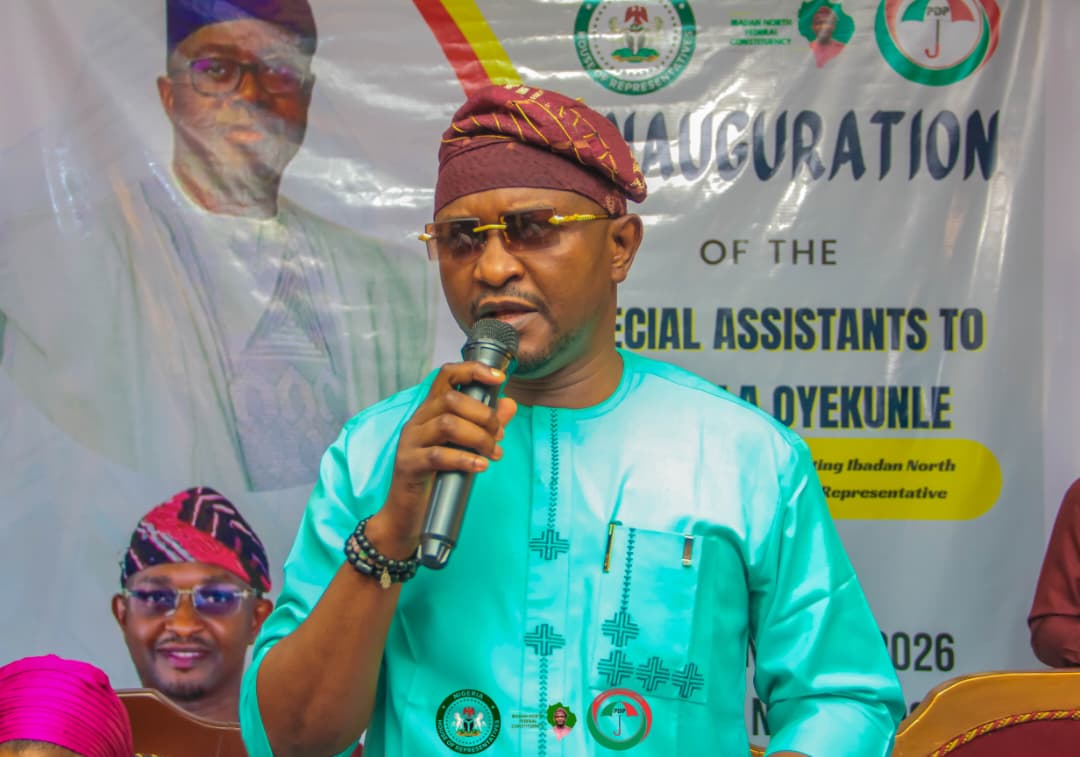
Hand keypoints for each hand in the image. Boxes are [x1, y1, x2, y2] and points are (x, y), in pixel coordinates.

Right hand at [365, 361, 517, 558]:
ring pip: (447, 424)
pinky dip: (465, 459)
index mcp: (430, 411)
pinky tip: (481, 466)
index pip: (446, 375)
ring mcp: (410, 442)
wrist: (407, 514)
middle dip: (484, 415)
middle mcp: (417, 421)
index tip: (499, 378)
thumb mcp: (464, 447)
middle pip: (451, 399)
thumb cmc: (437, 477)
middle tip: (499, 437)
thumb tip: (510, 404)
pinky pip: (438, 455)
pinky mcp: (409, 465)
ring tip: (493, 453)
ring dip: (478, 437)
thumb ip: (486, 425)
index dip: (473, 370)